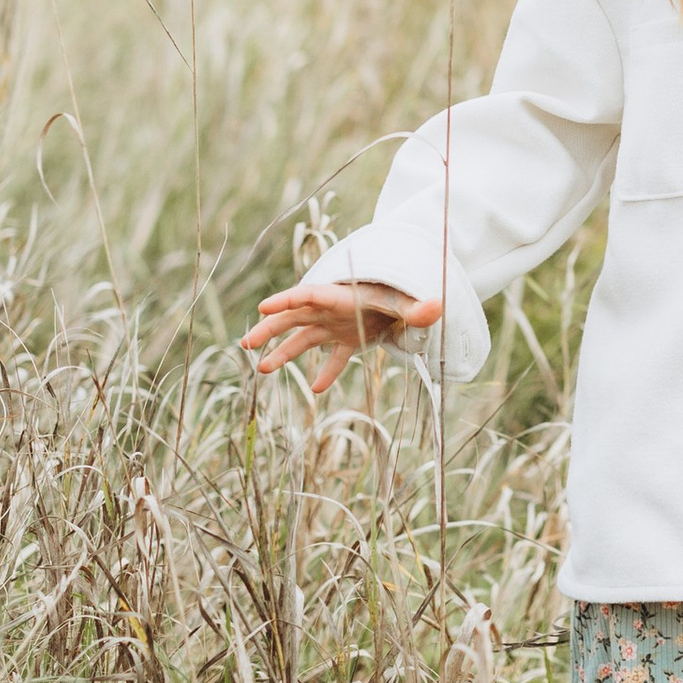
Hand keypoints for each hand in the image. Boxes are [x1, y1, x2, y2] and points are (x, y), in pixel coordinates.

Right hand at [243, 280, 439, 393]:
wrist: (409, 299)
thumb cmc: (403, 293)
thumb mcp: (409, 301)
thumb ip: (419, 308)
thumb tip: (437, 307)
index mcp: (341, 296)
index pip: (308, 295)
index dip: (285, 300)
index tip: (262, 308)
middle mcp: (332, 310)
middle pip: (294, 318)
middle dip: (269, 329)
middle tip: (245, 344)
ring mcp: (337, 326)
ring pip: (303, 339)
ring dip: (283, 352)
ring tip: (261, 369)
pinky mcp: (348, 339)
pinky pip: (332, 359)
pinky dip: (326, 372)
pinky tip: (316, 389)